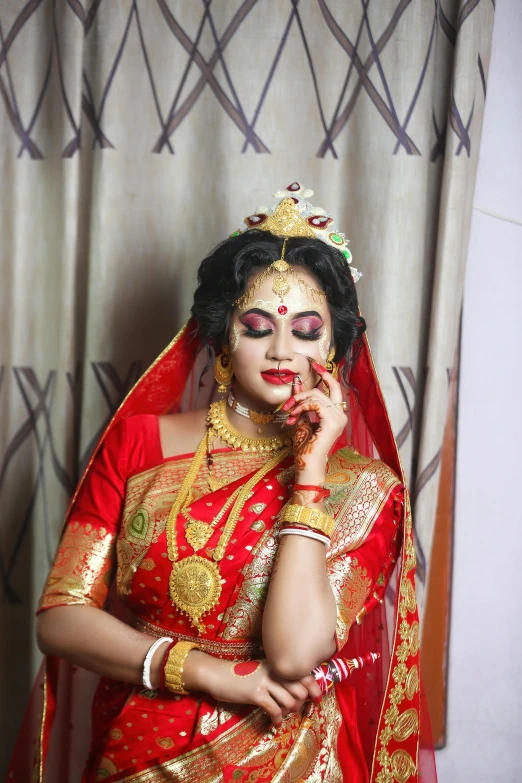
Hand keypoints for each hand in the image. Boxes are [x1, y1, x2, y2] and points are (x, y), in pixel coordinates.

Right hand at [185, 653, 321, 728]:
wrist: (218, 675)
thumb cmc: (241, 674)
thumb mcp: (262, 670)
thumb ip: (277, 676)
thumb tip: (297, 689)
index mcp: (276, 664)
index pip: (303, 673)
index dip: (314, 688)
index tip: (317, 698)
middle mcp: (274, 671)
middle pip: (300, 689)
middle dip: (301, 703)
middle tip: (295, 709)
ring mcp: (265, 682)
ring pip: (289, 701)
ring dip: (289, 712)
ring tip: (282, 714)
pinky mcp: (255, 694)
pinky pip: (274, 709)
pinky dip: (277, 719)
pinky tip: (274, 722)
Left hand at [283, 362, 346, 475]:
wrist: (307, 464)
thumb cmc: (305, 447)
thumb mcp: (301, 419)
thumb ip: (302, 402)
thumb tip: (298, 382)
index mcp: (336, 414)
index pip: (334, 389)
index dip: (326, 375)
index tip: (315, 365)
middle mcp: (341, 415)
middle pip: (327, 389)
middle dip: (311, 385)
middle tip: (296, 389)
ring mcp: (339, 418)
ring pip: (317, 396)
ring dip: (299, 401)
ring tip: (289, 413)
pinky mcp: (332, 421)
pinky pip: (315, 403)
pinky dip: (301, 407)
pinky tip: (294, 416)